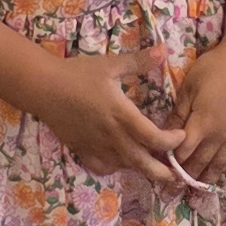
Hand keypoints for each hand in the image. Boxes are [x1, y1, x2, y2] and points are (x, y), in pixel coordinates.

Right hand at [24, 50, 185, 181]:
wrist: (43, 87)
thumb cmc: (77, 74)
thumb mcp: (110, 64)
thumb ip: (138, 61)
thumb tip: (163, 49)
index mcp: (121, 114)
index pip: (153, 138)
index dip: (172, 142)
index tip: (181, 136)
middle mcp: (112, 136)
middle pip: (142, 163)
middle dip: (162, 173)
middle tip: (177, 176)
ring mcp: (96, 146)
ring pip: (125, 166)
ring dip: (142, 168)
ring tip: (155, 166)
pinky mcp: (82, 150)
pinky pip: (103, 167)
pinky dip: (116, 168)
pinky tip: (121, 161)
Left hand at [175, 43, 225, 186]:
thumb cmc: (212, 69)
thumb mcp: (187, 88)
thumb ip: (177, 114)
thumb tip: (164, 135)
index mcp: (202, 124)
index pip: (183, 151)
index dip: (171, 162)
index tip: (159, 172)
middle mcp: (219, 136)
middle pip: (199, 162)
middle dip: (185, 178)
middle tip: (171, 194)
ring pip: (220, 164)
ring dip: (208, 181)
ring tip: (197, 198)